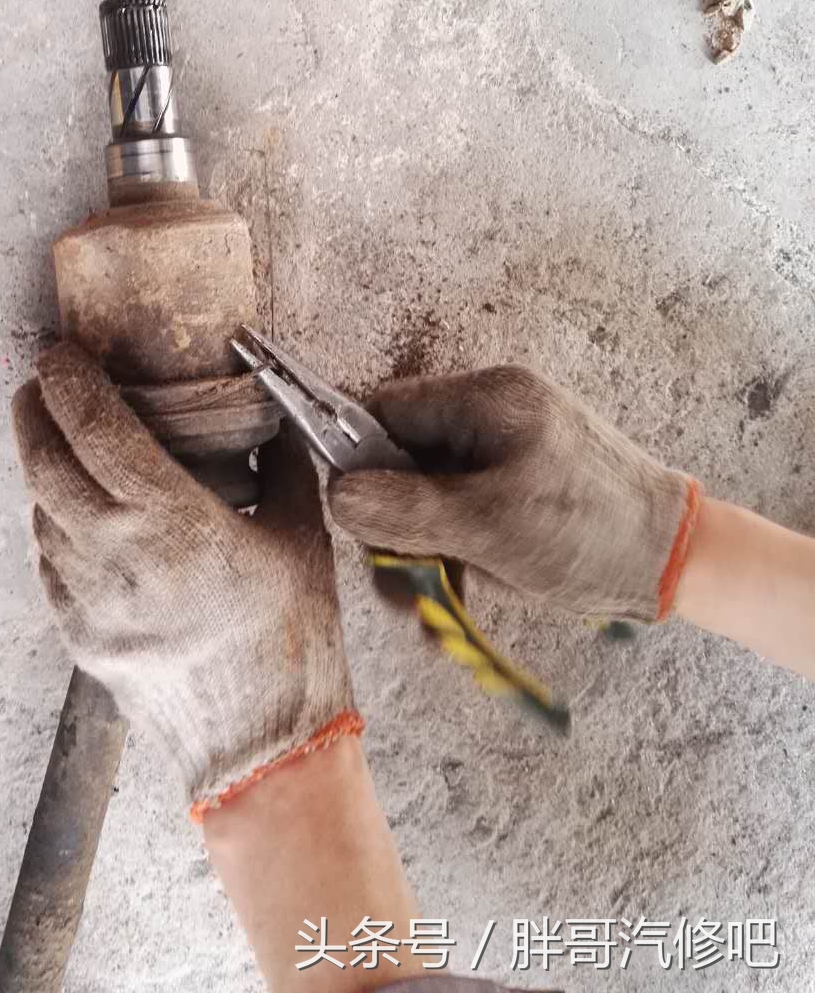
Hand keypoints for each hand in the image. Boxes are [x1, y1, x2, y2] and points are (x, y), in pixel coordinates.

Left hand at [12, 340, 360, 818]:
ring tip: (58, 439)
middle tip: (42, 383)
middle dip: (35, 415)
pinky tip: (72, 511)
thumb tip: (270, 417)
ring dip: (40, 469)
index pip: (98, 433)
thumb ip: (282, 468)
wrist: (262, 752)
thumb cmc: (292, 645)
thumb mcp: (302, 540)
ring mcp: (90, 606)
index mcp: (176, 528)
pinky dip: (51, 525)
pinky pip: (48, 565)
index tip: (61, 354)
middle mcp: (119, 562)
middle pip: (45, 467)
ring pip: (39, 516)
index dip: (71, 384)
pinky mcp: (80, 639)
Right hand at [328, 366, 698, 621]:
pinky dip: (447, 562)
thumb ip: (405, 509)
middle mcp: (489, 419)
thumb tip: (335, 497)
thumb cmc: (590, 531)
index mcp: (485, 400)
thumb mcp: (488, 524)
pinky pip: (457, 521)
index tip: (346, 517)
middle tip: (394, 585)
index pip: (385, 410)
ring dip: (416, 556)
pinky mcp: (511, 496)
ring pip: (424, 500)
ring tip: (422, 614)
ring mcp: (501, 458)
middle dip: (390, 527)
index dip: (355, 459)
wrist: (678, 563)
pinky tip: (445, 610)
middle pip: (401, 463)